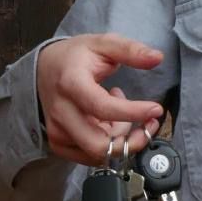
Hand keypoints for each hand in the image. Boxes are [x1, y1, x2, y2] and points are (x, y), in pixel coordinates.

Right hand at [36, 33, 165, 166]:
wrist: (44, 69)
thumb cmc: (76, 56)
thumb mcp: (103, 44)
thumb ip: (130, 50)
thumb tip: (157, 57)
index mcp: (71, 83)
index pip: (102, 107)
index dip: (132, 113)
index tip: (155, 110)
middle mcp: (61, 111)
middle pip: (98, 144)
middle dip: (131, 139)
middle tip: (147, 122)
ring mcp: (57, 130)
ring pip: (98, 153)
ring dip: (120, 139)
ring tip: (121, 114)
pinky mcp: (58, 143)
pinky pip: (91, 156)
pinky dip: (107, 144)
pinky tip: (108, 123)